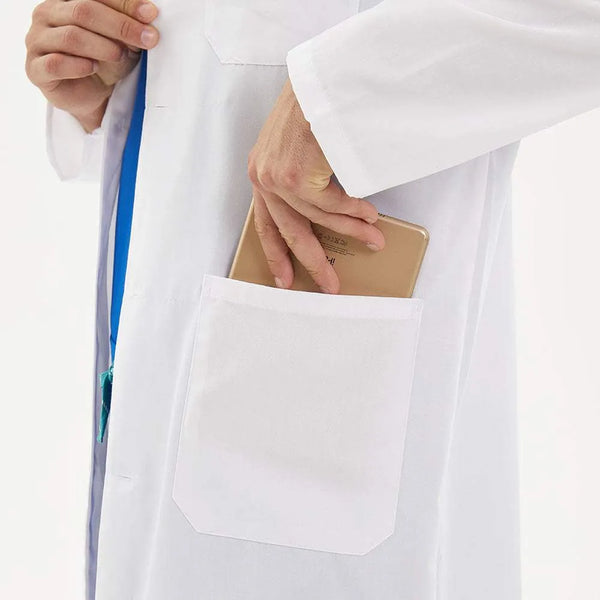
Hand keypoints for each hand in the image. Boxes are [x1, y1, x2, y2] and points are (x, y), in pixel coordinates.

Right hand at [25, 0, 159, 131]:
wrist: (92, 96)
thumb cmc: (104, 61)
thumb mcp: (123, 41)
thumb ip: (129, 26)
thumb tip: (149, 15)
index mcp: (67, 0)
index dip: (125, 4)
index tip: (151, 15)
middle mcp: (47, 14)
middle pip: (83, 11)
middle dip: (120, 25)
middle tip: (146, 39)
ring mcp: (37, 41)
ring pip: (71, 36)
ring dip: (102, 46)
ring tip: (120, 55)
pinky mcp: (36, 69)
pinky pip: (55, 64)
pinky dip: (77, 66)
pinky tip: (92, 67)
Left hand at [248, 78, 384, 294]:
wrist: (321, 82)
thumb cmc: (313, 106)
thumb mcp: (294, 145)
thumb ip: (298, 176)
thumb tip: (326, 208)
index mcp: (261, 172)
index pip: (266, 223)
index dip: (277, 254)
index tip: (284, 278)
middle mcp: (264, 178)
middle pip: (289, 233)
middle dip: (313, 262)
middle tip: (328, 285)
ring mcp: (278, 180)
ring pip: (318, 220)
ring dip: (351, 232)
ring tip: (373, 240)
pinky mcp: (297, 179)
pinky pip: (334, 205)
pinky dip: (355, 212)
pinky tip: (370, 215)